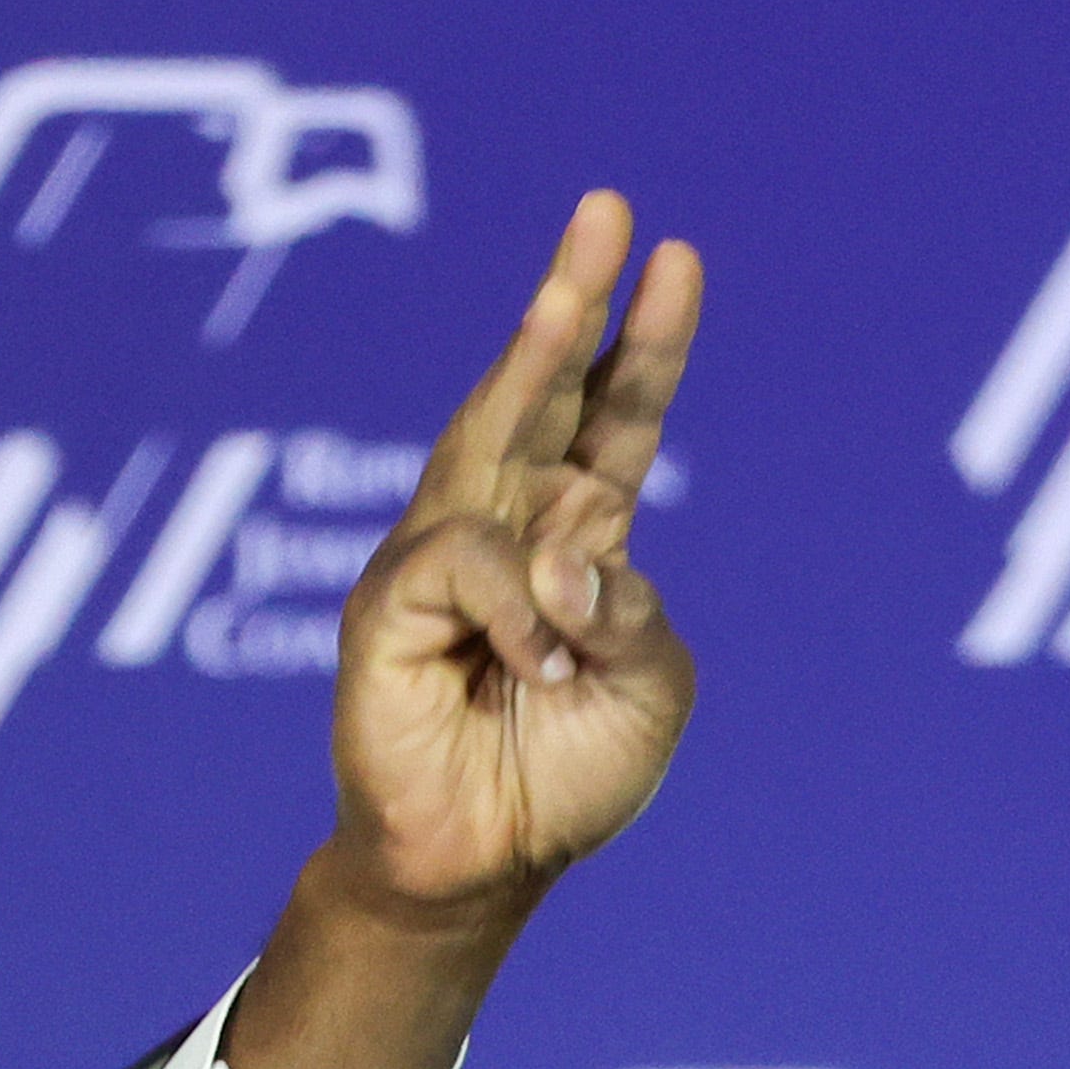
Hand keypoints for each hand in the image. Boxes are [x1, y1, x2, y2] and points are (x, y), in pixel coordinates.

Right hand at [230, 195, 700, 1068]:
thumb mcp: (648, 687)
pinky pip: (473, 564)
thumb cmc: (566, 774)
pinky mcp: (393, 601)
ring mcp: (442, 556)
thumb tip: (569, 551)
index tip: (677, 259)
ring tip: (571, 310)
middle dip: (574, 296)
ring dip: (534, 364)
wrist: (486, 859)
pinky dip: (521, 606)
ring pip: (491, 435)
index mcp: (575, 538)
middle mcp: (505, 526)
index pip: (614, 422)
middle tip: (609, 208)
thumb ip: (636, 611)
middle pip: (543, 390)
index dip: (642, 344)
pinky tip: (541, 660)